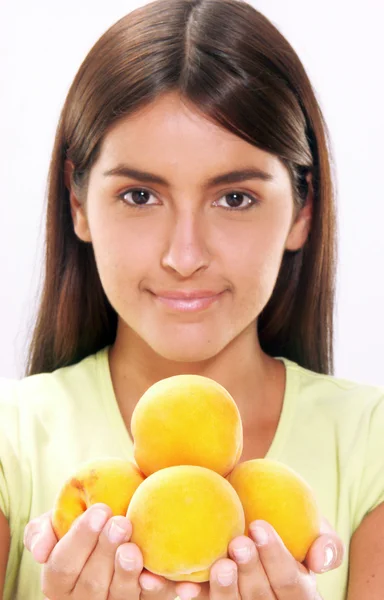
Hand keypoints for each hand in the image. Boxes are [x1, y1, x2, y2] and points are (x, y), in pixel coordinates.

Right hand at [24, 504, 200, 599]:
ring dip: (129, 574)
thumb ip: (43, 530)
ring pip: (120, 598)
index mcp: (58, 582)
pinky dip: (169, 590)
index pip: (62, 566)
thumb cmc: (86, 523)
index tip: (100, 510)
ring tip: (136, 549)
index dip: (80, 540)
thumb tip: (39, 551)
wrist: (117, 525)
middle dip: (105, 553)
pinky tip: (184, 581)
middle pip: (92, 584)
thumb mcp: (58, 523)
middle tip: (121, 523)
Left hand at [174, 517, 344, 599]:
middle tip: (237, 543)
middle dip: (250, 572)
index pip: (291, 583)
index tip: (259, 526)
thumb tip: (320, 562)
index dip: (276, 558)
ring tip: (218, 565)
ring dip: (222, 590)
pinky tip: (172, 585)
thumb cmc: (288, 522)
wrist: (252, 513)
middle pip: (260, 598)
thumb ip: (326, 543)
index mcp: (297, 592)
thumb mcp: (315, 528)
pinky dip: (184, 595)